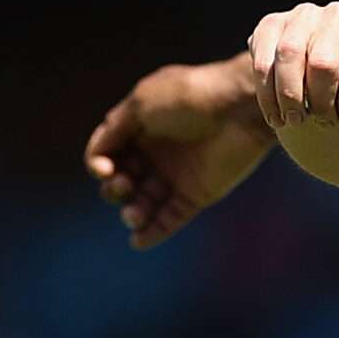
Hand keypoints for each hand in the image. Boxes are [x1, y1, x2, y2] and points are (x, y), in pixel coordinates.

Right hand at [83, 57, 274, 249]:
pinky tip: (139, 241)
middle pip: (120, 181)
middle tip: (125, 184)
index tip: (106, 169)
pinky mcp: (196, 194)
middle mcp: (156, 153)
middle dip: (114, 189)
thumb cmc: (190, 97)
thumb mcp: (142, 103)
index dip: (99, 164)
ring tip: (135, 215)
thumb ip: (114, 130)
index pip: (107, 153)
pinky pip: (170, 219)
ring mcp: (176, 175)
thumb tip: (98, 158)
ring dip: (132, 213)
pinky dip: (153, 233)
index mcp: (140, 128)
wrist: (240, 106)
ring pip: (142, 204)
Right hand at [249, 2, 338, 132]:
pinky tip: (277, 117)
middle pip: (323, 65)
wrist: (332, 71)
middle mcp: (338, 15)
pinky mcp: (272, 24)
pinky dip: (267, 94)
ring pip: (289, 57)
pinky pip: (264, 61)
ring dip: (290, 98)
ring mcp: (303, 15)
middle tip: (321, 121)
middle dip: (319, 102)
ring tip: (296, 121)